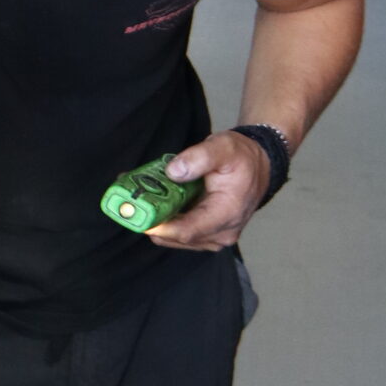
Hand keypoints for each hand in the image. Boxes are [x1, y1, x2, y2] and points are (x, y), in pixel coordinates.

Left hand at [147, 130, 272, 251]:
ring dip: (155, 220)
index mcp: (227, 214)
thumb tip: (173, 171)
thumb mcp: (223, 147)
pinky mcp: (205, 235)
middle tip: (127, 201)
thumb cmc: (241, 158)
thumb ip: (199, 157)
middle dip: (151, 220)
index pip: (188, 231)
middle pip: (176, 236)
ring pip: (174, 237)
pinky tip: (152, 202)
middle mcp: (221, 233)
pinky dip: (163, 220)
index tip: (137, 216)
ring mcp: (213, 237)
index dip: (160, 226)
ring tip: (138, 197)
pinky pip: (178, 233)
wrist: (258, 166)